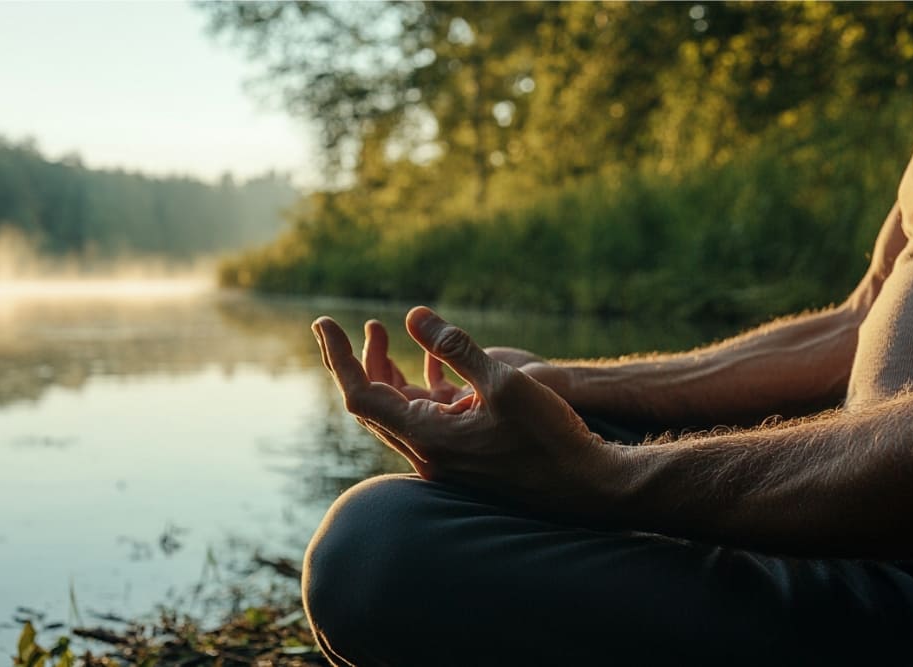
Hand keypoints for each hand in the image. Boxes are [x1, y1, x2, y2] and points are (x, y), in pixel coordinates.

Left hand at [312, 306, 616, 510]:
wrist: (587, 485)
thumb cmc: (550, 436)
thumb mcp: (504, 382)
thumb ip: (456, 347)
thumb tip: (412, 316)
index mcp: (428, 438)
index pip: (362, 395)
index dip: (339, 357)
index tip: (325, 323)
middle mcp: (427, 455)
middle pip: (373, 405)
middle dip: (359, 361)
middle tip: (355, 325)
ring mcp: (444, 460)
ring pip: (398, 414)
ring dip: (386, 374)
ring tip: (382, 333)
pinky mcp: (462, 459)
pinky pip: (424, 421)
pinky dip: (416, 390)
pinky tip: (428, 366)